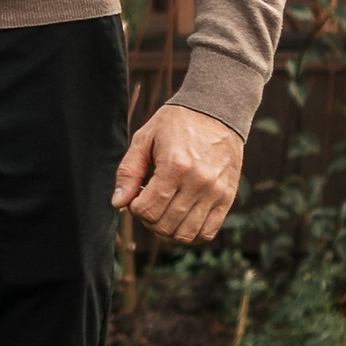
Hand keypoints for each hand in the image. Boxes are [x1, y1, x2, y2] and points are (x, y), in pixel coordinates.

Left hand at [112, 102, 243, 245]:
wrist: (217, 110)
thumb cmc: (176, 123)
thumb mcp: (145, 138)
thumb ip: (129, 171)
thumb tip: (118, 203)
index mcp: (175, 166)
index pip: (148, 210)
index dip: (135, 208)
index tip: (137, 194)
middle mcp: (198, 182)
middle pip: (165, 226)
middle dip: (148, 220)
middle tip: (148, 202)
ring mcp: (215, 192)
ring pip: (186, 234)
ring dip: (167, 230)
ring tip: (164, 210)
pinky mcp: (228, 197)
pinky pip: (208, 232)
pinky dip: (191, 234)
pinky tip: (181, 219)